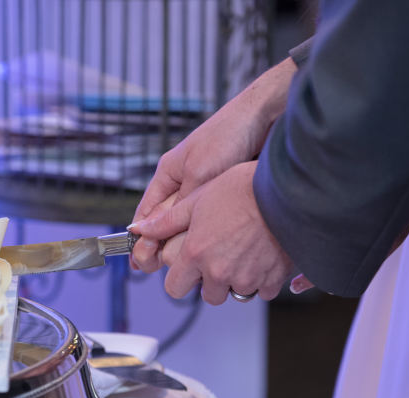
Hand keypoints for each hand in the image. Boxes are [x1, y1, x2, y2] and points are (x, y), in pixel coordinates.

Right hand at [131, 58, 296, 272]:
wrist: (268, 117)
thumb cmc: (228, 136)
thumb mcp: (198, 173)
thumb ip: (176, 204)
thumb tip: (147, 232)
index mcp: (169, 175)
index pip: (148, 213)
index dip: (141, 238)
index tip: (140, 262)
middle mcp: (185, 186)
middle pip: (167, 225)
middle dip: (164, 246)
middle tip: (162, 267)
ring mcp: (207, 193)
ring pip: (190, 228)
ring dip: (188, 246)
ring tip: (188, 265)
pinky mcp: (228, 199)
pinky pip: (212, 225)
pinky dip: (210, 239)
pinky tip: (214, 254)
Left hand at [134, 161, 293, 303]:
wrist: (284, 192)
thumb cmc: (240, 191)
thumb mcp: (196, 201)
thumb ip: (166, 222)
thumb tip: (140, 230)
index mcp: (196, 255)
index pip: (174, 288)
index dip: (180, 279)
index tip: (188, 268)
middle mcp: (219, 272)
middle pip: (208, 295)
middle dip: (211, 282)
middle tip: (221, 257)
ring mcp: (246, 277)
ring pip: (236, 293)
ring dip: (237, 280)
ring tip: (243, 253)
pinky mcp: (272, 279)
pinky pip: (262, 291)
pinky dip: (262, 279)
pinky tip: (262, 257)